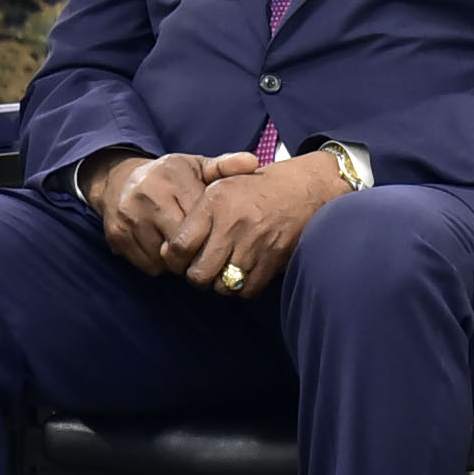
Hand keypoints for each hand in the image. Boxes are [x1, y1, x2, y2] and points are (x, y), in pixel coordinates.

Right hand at [84, 151, 215, 277]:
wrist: (118, 181)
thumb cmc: (169, 177)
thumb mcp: (196, 166)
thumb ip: (225, 166)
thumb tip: (253, 162)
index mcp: (172, 177)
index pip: (201, 217)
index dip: (214, 230)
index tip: (220, 233)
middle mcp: (148, 196)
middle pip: (183, 242)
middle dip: (198, 250)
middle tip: (205, 248)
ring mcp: (129, 218)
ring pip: (166, 258)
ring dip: (179, 261)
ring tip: (185, 249)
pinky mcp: (117, 236)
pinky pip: (149, 265)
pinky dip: (160, 265)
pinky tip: (165, 251)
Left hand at [171, 151, 350, 297]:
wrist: (304, 188)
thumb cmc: (256, 188)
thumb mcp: (221, 185)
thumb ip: (194, 215)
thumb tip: (169, 251)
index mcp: (215, 203)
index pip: (179, 246)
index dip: (173, 260)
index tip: (177, 259)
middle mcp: (233, 224)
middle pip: (199, 273)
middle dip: (195, 277)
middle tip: (199, 269)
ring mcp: (256, 243)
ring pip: (223, 285)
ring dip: (218, 284)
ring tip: (221, 272)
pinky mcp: (275, 258)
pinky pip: (248, 289)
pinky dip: (241, 289)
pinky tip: (241, 276)